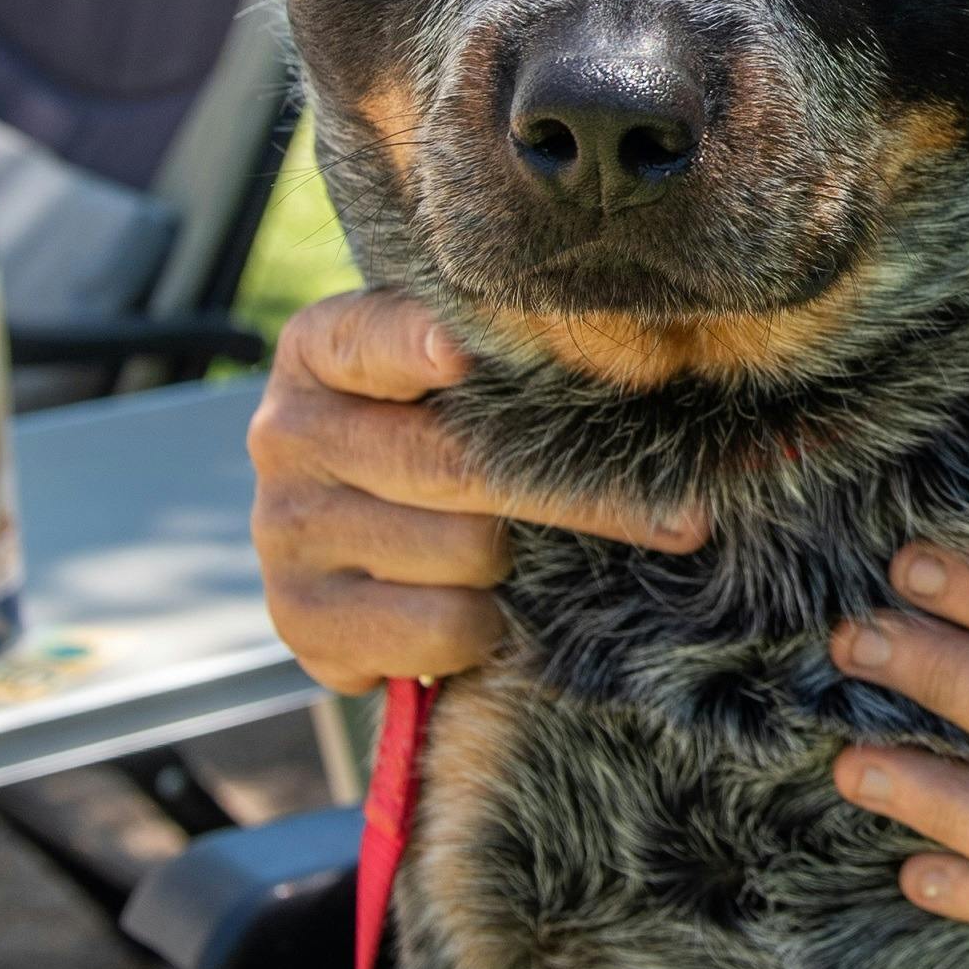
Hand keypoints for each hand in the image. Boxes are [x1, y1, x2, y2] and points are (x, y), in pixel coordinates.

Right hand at [244, 289, 702, 693]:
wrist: (363, 547)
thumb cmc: (439, 435)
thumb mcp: (460, 379)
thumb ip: (519, 361)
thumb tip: (682, 389)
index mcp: (320, 349)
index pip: (373, 339)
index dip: (420, 346)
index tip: (466, 354)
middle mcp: (285, 433)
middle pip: (454, 462)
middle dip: (582, 493)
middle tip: (685, 520)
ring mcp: (283, 530)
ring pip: (464, 550)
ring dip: (517, 564)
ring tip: (514, 553)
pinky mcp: (299, 620)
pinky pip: (441, 628)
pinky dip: (482, 629)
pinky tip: (477, 609)